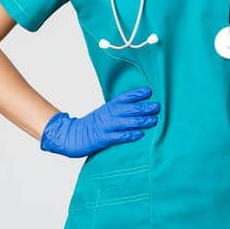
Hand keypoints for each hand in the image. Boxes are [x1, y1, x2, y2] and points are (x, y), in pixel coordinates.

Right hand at [39, 86, 159, 157]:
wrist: (73, 135)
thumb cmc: (93, 124)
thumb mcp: (105, 113)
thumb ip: (120, 110)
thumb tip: (139, 106)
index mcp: (109, 107)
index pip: (124, 97)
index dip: (136, 94)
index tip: (148, 91)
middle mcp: (108, 115)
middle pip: (128, 109)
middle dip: (144, 107)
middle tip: (157, 107)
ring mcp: (106, 126)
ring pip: (126, 122)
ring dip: (141, 121)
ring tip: (154, 120)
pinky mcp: (103, 138)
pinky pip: (119, 136)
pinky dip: (130, 135)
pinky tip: (140, 134)